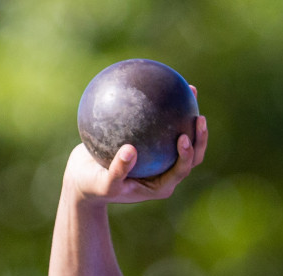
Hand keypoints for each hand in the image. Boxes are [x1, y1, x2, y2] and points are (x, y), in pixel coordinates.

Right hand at [64, 97, 207, 205]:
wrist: (83, 179)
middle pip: (190, 156)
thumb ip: (118, 170)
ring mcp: (159, 159)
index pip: (181, 170)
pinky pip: (159, 124)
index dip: (188, 155)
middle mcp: (164, 172)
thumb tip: (130, 150)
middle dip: (199, 138)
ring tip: (191, 91)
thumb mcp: (103, 183)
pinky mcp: (150, 145)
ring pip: (180, 138)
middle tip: (199, 117)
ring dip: (189, 118)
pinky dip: (162, 106)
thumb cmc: (92, 185)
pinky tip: (159, 83)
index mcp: (160, 185)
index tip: (184, 137)